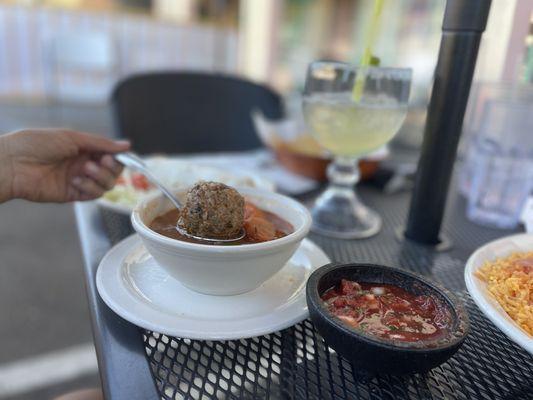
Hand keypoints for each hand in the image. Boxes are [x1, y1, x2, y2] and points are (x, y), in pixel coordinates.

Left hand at [0, 129, 129, 202]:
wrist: (13, 163)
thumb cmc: (37, 144)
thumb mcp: (72, 137)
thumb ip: (101, 143)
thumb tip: (127, 145)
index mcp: (84, 149)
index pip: (111, 155)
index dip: (118, 157)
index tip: (120, 156)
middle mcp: (84, 164)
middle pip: (112, 171)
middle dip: (111, 167)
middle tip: (101, 162)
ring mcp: (79, 180)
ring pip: (106, 185)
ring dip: (101, 177)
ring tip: (85, 170)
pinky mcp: (72, 194)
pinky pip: (93, 194)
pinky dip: (90, 188)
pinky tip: (76, 180)